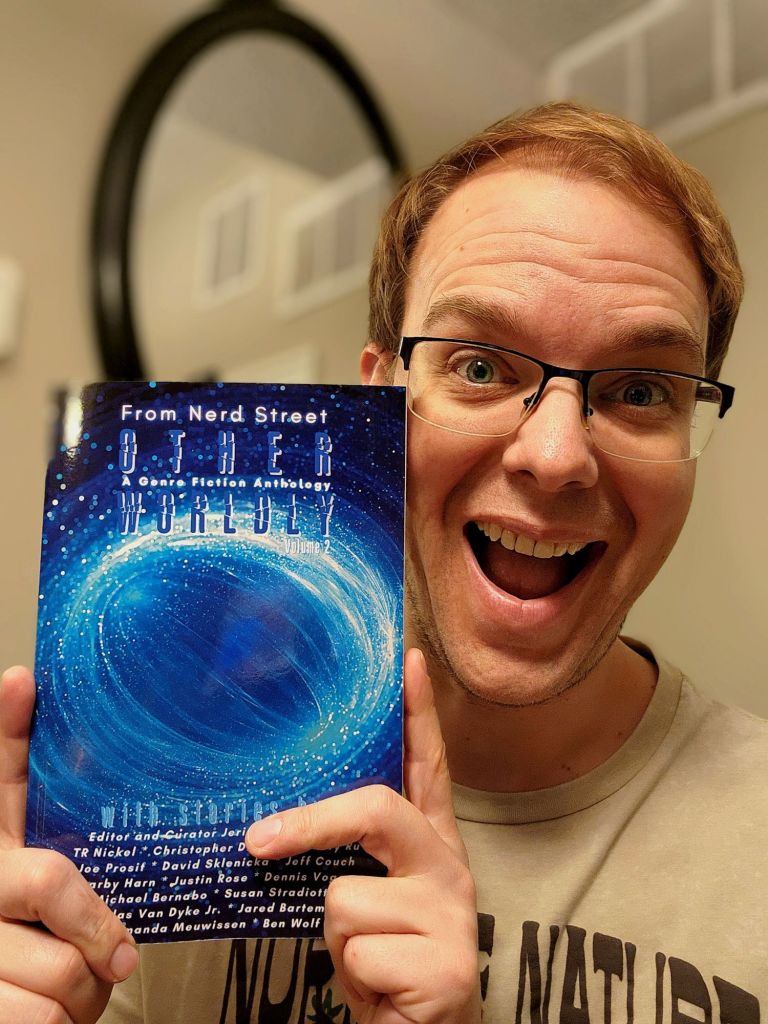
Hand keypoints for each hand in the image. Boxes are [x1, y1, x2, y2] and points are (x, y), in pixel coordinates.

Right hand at [0, 666, 138, 1023]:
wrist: (13, 1021)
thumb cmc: (38, 957)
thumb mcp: (53, 904)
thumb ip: (72, 859)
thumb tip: (84, 761)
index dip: (6, 728)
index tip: (21, 680)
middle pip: (51, 883)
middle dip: (98, 930)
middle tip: (122, 957)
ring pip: (63, 964)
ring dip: (84, 991)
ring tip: (73, 990)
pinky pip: (48, 1018)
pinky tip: (48, 1020)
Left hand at [245, 649, 479, 1023]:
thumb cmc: (386, 960)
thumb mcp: (368, 899)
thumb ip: (348, 858)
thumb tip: (270, 829)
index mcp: (431, 843)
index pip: (427, 766)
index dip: (418, 713)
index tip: (408, 660)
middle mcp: (448, 866)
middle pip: (378, 810)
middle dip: (311, 825)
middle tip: (257, 842)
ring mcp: (452, 913)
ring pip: (345, 899)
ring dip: (335, 940)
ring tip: (365, 959)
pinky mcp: (446, 965)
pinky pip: (356, 952)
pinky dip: (351, 979)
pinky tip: (381, 988)